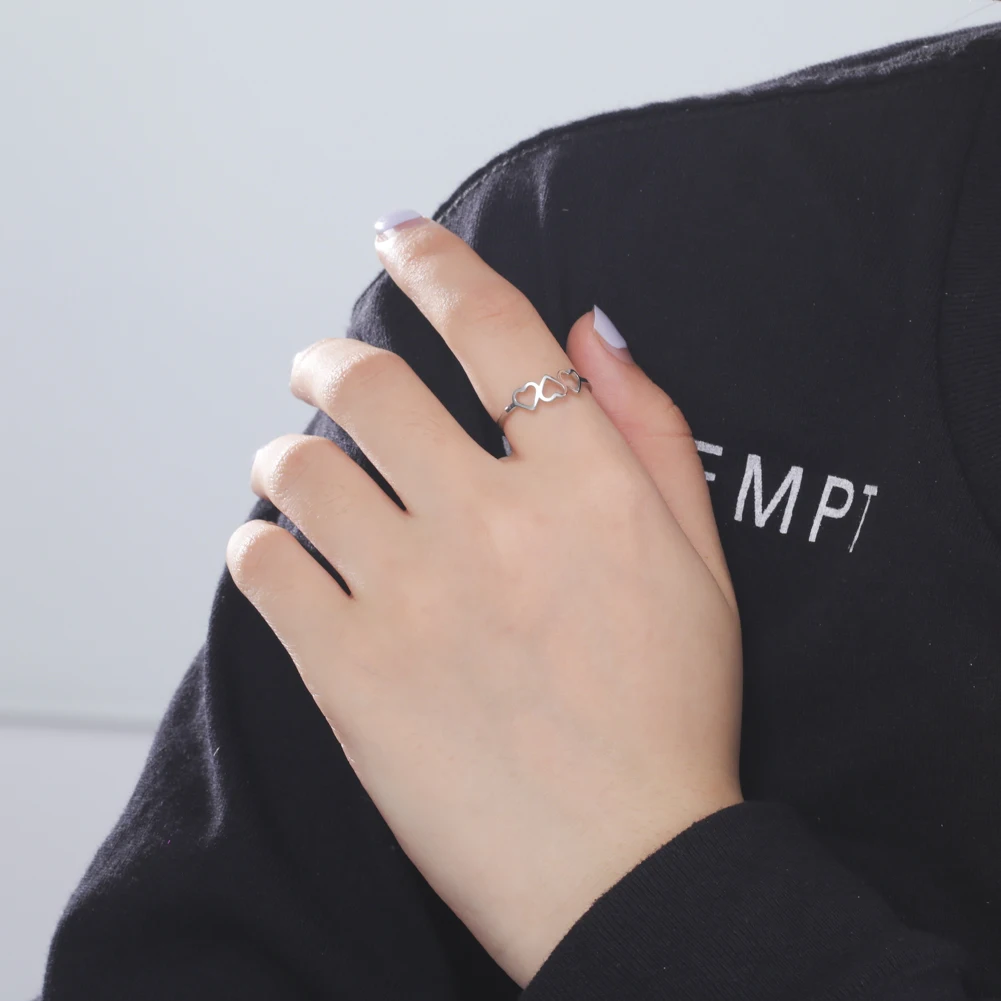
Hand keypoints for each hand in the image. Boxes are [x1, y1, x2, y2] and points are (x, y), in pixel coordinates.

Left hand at [226, 213, 743, 987]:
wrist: (622, 866)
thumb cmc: (668, 717)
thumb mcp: (700, 561)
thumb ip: (650, 430)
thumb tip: (596, 329)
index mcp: (586, 487)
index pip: (495, 329)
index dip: (438, 264)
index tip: (400, 236)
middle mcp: (493, 523)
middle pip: (366, 384)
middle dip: (327, 358)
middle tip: (320, 366)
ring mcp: (412, 597)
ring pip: (298, 469)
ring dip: (288, 455)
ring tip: (300, 473)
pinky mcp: (349, 673)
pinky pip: (261, 567)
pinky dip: (259, 546)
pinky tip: (284, 558)